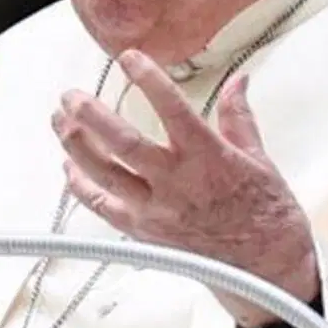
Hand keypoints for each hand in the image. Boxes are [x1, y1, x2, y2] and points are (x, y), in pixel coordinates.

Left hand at [55, 50, 316, 327]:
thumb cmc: (267, 216)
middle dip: (91, 115)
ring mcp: (156, 211)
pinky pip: (103, 208)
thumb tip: (238, 81)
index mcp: (208, 158)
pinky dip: (81, 187)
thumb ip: (239, 117)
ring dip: (76, 146)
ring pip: (103, 175)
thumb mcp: (260, 159)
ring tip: (60, 121)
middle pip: (122, 143)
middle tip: (71, 95)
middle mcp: (177, 184)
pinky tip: (69, 167)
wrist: (266, 270)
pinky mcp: (144, 233)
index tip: (129, 57)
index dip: (147, 79)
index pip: (171, 108)